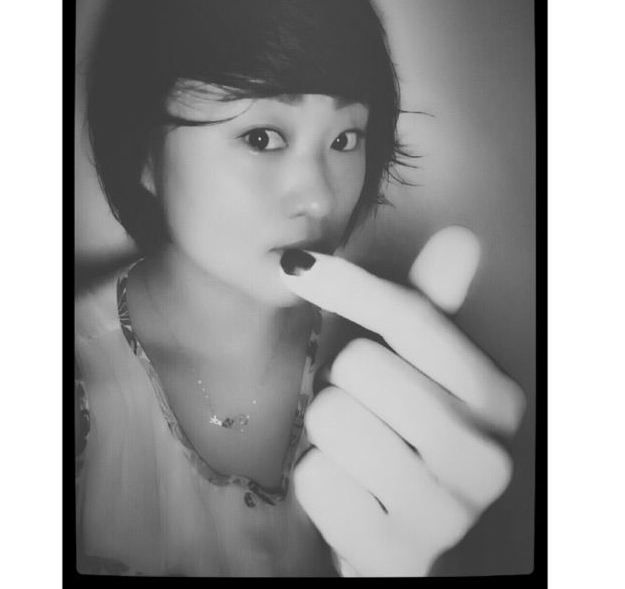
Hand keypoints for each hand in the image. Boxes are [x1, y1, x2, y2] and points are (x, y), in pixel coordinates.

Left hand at [279, 227, 525, 576]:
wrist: (396, 535)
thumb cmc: (399, 436)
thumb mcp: (419, 372)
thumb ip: (433, 310)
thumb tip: (461, 238)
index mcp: (496, 400)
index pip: (410, 316)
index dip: (344, 283)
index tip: (296, 266)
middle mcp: (486, 458)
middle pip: (360, 365)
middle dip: (343, 384)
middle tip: (364, 412)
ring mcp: (445, 513)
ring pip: (331, 419)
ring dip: (327, 434)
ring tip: (358, 454)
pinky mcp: (395, 555)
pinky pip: (315, 480)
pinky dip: (318, 481)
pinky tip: (351, 495)